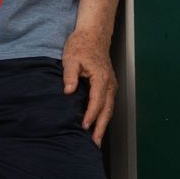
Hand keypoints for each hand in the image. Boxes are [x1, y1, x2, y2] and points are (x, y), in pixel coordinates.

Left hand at [61, 27, 116, 144]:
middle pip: (107, 110)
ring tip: (97, 140)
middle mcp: (110, 83)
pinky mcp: (109, 85)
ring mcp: (111, 85)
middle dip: (101, 127)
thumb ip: (69, 75)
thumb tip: (68, 91)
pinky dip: (104, 116)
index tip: (84, 126)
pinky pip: (108, 104)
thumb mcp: (71, 58)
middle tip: (95, 143)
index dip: (91, 115)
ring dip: (104, 124)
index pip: (97, 101)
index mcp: (101, 78)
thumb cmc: (82, 45)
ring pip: (109, 108)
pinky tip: (97, 124)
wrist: (93, 35)